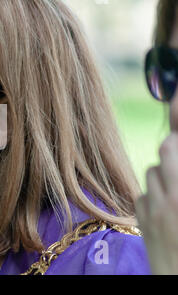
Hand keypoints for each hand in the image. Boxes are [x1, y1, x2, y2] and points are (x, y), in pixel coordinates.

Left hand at [135, 132, 177, 274]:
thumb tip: (172, 144)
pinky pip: (143, 191)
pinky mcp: (142, 217)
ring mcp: (156, 207)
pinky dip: (154, 192)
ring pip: (154, 169)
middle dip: (177, 146)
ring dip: (165, 171)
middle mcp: (175, 195)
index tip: (176, 98)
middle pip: (169, 148)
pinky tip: (166, 207)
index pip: (177, 145)